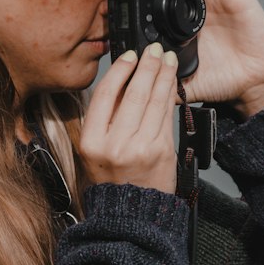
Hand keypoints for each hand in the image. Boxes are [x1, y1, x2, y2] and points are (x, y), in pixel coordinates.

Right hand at [80, 42, 180, 195]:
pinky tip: (172, 84)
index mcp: (92, 142)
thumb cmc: (113, 181)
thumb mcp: (96, 151)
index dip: (119, 70)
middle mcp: (114, 144)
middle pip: (133, 94)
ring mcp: (139, 148)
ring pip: (154, 102)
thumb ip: (106, 120)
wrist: (132, 215)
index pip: (105, 95)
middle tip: (154, 49)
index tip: (129, 55)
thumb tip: (125, 81)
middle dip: (147, 66)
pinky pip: (167, 116)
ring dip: (163, 76)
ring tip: (167, 60)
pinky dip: (170, 96)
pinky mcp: (161, 152)